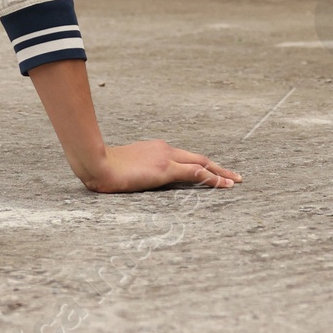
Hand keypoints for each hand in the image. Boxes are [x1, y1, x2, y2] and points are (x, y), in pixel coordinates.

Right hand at [80, 139, 239, 192]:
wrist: (98, 162)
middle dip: (218, 168)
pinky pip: (194, 173)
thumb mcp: (127, 168)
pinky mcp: (165, 169)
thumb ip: (139, 170)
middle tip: (235, 176)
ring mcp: (166, 158)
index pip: (186, 158)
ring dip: (219, 173)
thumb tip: (140, 178)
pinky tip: (221, 184)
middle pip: (199, 159)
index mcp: (157, 149)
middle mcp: (165, 150)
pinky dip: (210, 178)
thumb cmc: (107, 167)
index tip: (214, 172)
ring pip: (201, 164)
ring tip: (234, 181)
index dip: (202, 165)